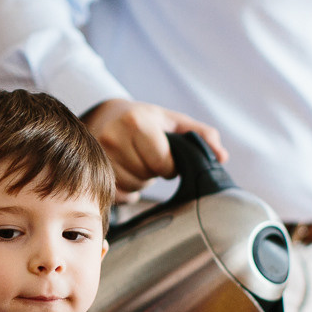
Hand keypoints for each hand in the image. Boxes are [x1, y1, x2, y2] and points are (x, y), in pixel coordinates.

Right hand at [82, 98, 227, 200]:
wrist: (104, 116)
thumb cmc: (143, 120)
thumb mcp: (172, 121)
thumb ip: (200, 135)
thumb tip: (222, 157)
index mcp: (136, 122)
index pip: (164, 163)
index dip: (169, 165)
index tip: (163, 155)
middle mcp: (113, 137)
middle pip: (148, 177)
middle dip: (152, 171)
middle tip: (145, 156)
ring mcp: (98, 156)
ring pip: (133, 187)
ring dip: (139, 181)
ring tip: (133, 162)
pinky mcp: (90, 172)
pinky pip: (118, 195)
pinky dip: (125, 190)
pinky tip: (122, 171)